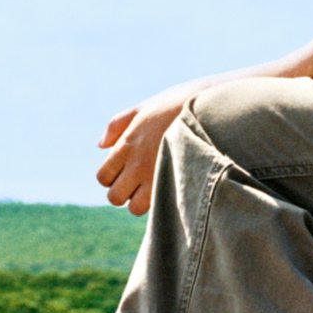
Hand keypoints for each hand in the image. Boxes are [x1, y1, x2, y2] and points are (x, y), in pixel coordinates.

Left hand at [95, 78, 212, 216]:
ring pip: (134, 208)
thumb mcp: (144, 108)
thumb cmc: (176, 104)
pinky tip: (169, 186)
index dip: (111, 178)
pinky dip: (159, 202)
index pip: (103, 177)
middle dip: (123, 193)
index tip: (124, 172)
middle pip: (114, 197)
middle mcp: (137, 164)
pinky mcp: (175, 184)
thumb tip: (101, 146)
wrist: (210, 107)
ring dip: (140, 202)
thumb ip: (117, 125)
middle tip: (137, 183)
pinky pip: (157, 207)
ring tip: (153, 188)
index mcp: (127, 144)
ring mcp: (156, 176)